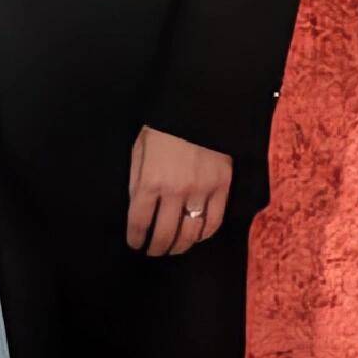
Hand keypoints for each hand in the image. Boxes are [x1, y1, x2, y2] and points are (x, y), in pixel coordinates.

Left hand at [126, 125, 231, 255]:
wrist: (197, 106)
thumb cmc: (162, 127)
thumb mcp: (139, 149)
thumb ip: (136, 180)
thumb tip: (136, 209)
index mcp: (150, 181)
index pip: (140, 222)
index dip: (136, 238)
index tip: (135, 243)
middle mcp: (175, 191)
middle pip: (165, 234)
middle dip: (156, 248)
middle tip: (153, 251)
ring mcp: (201, 191)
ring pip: (190, 234)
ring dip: (179, 246)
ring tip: (173, 248)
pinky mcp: (222, 188)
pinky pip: (214, 222)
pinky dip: (204, 235)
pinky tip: (195, 236)